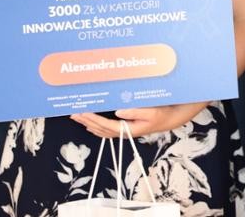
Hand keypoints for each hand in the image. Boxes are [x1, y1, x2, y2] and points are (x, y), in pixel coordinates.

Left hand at [70, 102, 208, 138]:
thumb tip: (118, 111)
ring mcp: (124, 131)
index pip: (106, 125)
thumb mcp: (152, 112)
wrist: (171, 119)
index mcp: (129, 129)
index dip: (93, 119)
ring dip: (88, 124)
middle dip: (86, 121)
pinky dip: (95, 125)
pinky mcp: (125, 128)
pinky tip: (90, 122)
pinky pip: (105, 129)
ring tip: (77, 117)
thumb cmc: (162, 114)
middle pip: (100, 129)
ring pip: (101, 130)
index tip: (82, 112)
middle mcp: (124, 132)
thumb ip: (136, 112)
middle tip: (74, 113)